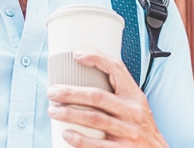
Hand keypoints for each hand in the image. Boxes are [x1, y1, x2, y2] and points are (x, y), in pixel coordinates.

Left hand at [47, 50, 168, 147]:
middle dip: (71, 92)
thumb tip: (84, 76)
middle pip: (97, 96)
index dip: (96, 58)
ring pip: (94, 118)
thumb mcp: (135, 104)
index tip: (76, 55)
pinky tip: (66, 134)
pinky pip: (98, 146)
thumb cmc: (141, 126)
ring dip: (69, 114)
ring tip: (52, 110)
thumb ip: (116, 92)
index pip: (117, 68)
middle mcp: (132, 111)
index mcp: (134, 95)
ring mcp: (129, 132)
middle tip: (52, 91)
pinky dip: (80, 140)